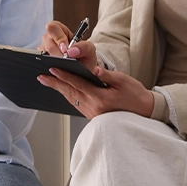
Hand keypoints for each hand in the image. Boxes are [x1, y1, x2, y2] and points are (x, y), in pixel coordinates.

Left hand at [39, 65, 153, 118]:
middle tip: (42, 77)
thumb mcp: (123, 81)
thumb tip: (94, 69)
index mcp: (100, 98)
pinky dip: (68, 96)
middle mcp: (93, 107)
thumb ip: (106, 75)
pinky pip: (76, 104)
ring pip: (71, 99)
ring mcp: (92, 113)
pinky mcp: (93, 116)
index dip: (64, 76)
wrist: (144, 112)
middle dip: (55, 83)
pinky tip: (63, 91)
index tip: (52, 69)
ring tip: (48, 82)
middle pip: (70, 93)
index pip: (77, 84)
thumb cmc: (135, 96)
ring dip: (59, 90)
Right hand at [41, 20, 96, 68]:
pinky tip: (57, 70)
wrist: (83, 71)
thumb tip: (71, 51)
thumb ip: (84, 47)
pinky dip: (49, 68)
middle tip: (65, 59)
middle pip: (46, 40)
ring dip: (53, 61)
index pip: (52, 27)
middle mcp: (50, 39)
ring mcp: (44, 50)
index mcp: (61, 31)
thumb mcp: (90, 50)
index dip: (58, 37)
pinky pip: (40, 63)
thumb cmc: (85, 57)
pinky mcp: (42, 61)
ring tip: (63, 66)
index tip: (66, 49)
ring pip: (42, 53)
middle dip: (56, 52)